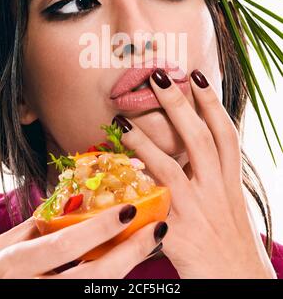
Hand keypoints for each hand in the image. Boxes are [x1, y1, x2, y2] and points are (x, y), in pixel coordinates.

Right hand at [0, 204, 166, 277]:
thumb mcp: (0, 249)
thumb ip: (32, 229)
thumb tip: (70, 205)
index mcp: (14, 264)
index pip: (64, 245)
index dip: (99, 229)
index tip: (130, 209)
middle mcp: (30, 289)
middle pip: (90, 277)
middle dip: (128, 254)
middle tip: (157, 230)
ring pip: (95, 292)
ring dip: (126, 268)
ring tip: (149, 245)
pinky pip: (91, 296)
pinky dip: (109, 282)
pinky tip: (125, 265)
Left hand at [115, 68, 276, 278]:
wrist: (239, 283)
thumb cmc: (230, 239)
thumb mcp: (228, 202)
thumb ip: (212, 176)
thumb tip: (189, 151)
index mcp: (230, 181)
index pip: (226, 133)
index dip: (213, 102)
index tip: (197, 76)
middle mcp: (217, 191)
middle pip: (200, 139)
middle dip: (179, 105)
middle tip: (158, 76)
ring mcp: (198, 212)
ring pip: (172, 168)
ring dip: (145, 143)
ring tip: (123, 122)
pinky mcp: (179, 235)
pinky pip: (152, 207)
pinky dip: (133, 189)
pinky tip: (114, 175)